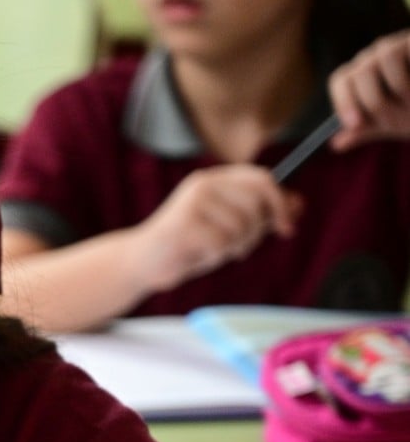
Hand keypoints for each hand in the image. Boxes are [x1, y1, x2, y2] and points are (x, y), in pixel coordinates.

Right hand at [129, 164, 299, 292]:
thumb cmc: (188, 245)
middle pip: (257, 202)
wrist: (142, 261)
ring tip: (211, 250)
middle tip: (238, 246)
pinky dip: (215, 256)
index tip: (287, 227)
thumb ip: (260, 214)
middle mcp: (204, 184)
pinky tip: (198, 254)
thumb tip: (299, 204)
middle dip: (256, 231)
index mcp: (215, 180)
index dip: (281, 204)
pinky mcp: (183, 224)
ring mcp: (192, 203)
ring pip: (241, 226)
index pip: (263, 180)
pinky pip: (221, 243)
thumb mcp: (229, 227)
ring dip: (233, 247)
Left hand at [330, 29, 409, 149]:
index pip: (341, 80)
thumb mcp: (391, 123)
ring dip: (397, 86)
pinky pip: (405, 53)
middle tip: (392, 122)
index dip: (344, 101)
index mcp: (361, 75)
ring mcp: (398, 43)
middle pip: (358, 72)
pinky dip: (408, 80)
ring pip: (382, 58)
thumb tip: (336, 142)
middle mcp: (376, 56)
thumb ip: (365, 129)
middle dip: (373, 102)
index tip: (354, 124)